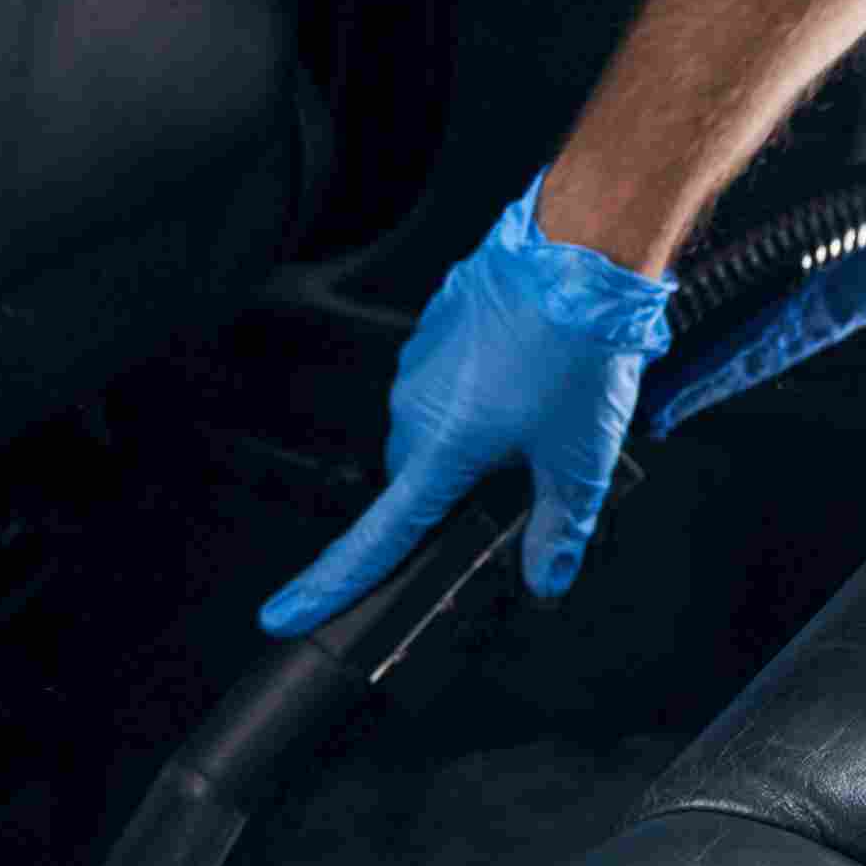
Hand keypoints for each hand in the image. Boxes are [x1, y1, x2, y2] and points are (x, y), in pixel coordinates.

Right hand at [256, 179, 682, 632]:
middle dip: (456, 494)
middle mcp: (415, 409)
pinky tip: (531, 374)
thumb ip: (559, 528)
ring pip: (434, 429)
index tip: (284, 614)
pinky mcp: (436, 328)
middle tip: (520, 479)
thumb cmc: (577, 349)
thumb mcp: (581, 457)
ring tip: (542, 412)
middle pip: (415, 482)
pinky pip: (446, 381)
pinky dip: (480, 391)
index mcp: (440, 450)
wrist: (579, 252)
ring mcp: (420, 364)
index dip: (328, 586)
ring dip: (473, 437)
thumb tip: (545, 578)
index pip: (373, 539)